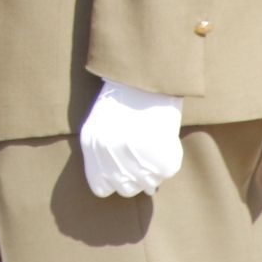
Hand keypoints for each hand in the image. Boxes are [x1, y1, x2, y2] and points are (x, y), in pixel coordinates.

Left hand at [78, 79, 184, 197]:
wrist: (146, 72)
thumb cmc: (125, 95)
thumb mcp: (103, 122)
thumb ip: (106, 155)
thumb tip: (130, 185)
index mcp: (91, 145)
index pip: (101, 188)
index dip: (114, 182)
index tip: (124, 171)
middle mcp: (108, 154)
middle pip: (126, 189)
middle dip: (137, 177)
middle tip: (145, 157)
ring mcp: (133, 156)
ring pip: (149, 184)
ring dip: (154, 169)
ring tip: (156, 145)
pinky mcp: (157, 154)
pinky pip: (168, 170)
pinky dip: (171, 157)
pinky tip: (167, 138)